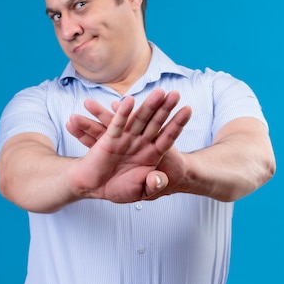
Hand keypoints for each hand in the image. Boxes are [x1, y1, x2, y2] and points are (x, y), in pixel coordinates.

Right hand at [66, 89, 191, 201]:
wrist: (95, 188)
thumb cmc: (119, 189)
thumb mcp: (139, 191)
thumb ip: (151, 186)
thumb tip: (159, 180)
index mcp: (152, 154)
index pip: (167, 136)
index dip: (177, 124)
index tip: (188, 110)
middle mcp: (141, 143)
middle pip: (155, 123)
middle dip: (165, 108)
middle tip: (175, 93)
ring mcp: (126, 139)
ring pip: (139, 119)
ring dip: (149, 105)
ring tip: (159, 91)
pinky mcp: (109, 139)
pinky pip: (117, 124)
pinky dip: (123, 114)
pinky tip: (130, 101)